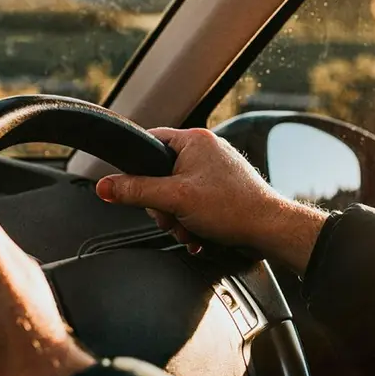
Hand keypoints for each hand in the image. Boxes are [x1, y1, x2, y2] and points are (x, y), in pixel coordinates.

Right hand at [96, 128, 328, 273]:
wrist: (270, 230)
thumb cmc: (233, 208)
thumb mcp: (174, 199)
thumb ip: (136, 191)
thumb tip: (105, 186)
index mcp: (194, 140)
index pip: (150, 141)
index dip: (137, 166)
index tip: (133, 186)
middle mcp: (206, 151)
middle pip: (161, 176)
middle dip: (163, 206)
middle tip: (173, 218)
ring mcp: (216, 172)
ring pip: (177, 195)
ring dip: (178, 220)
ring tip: (191, 230)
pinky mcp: (224, 191)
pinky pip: (195, 204)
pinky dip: (193, 223)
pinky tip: (200, 235)